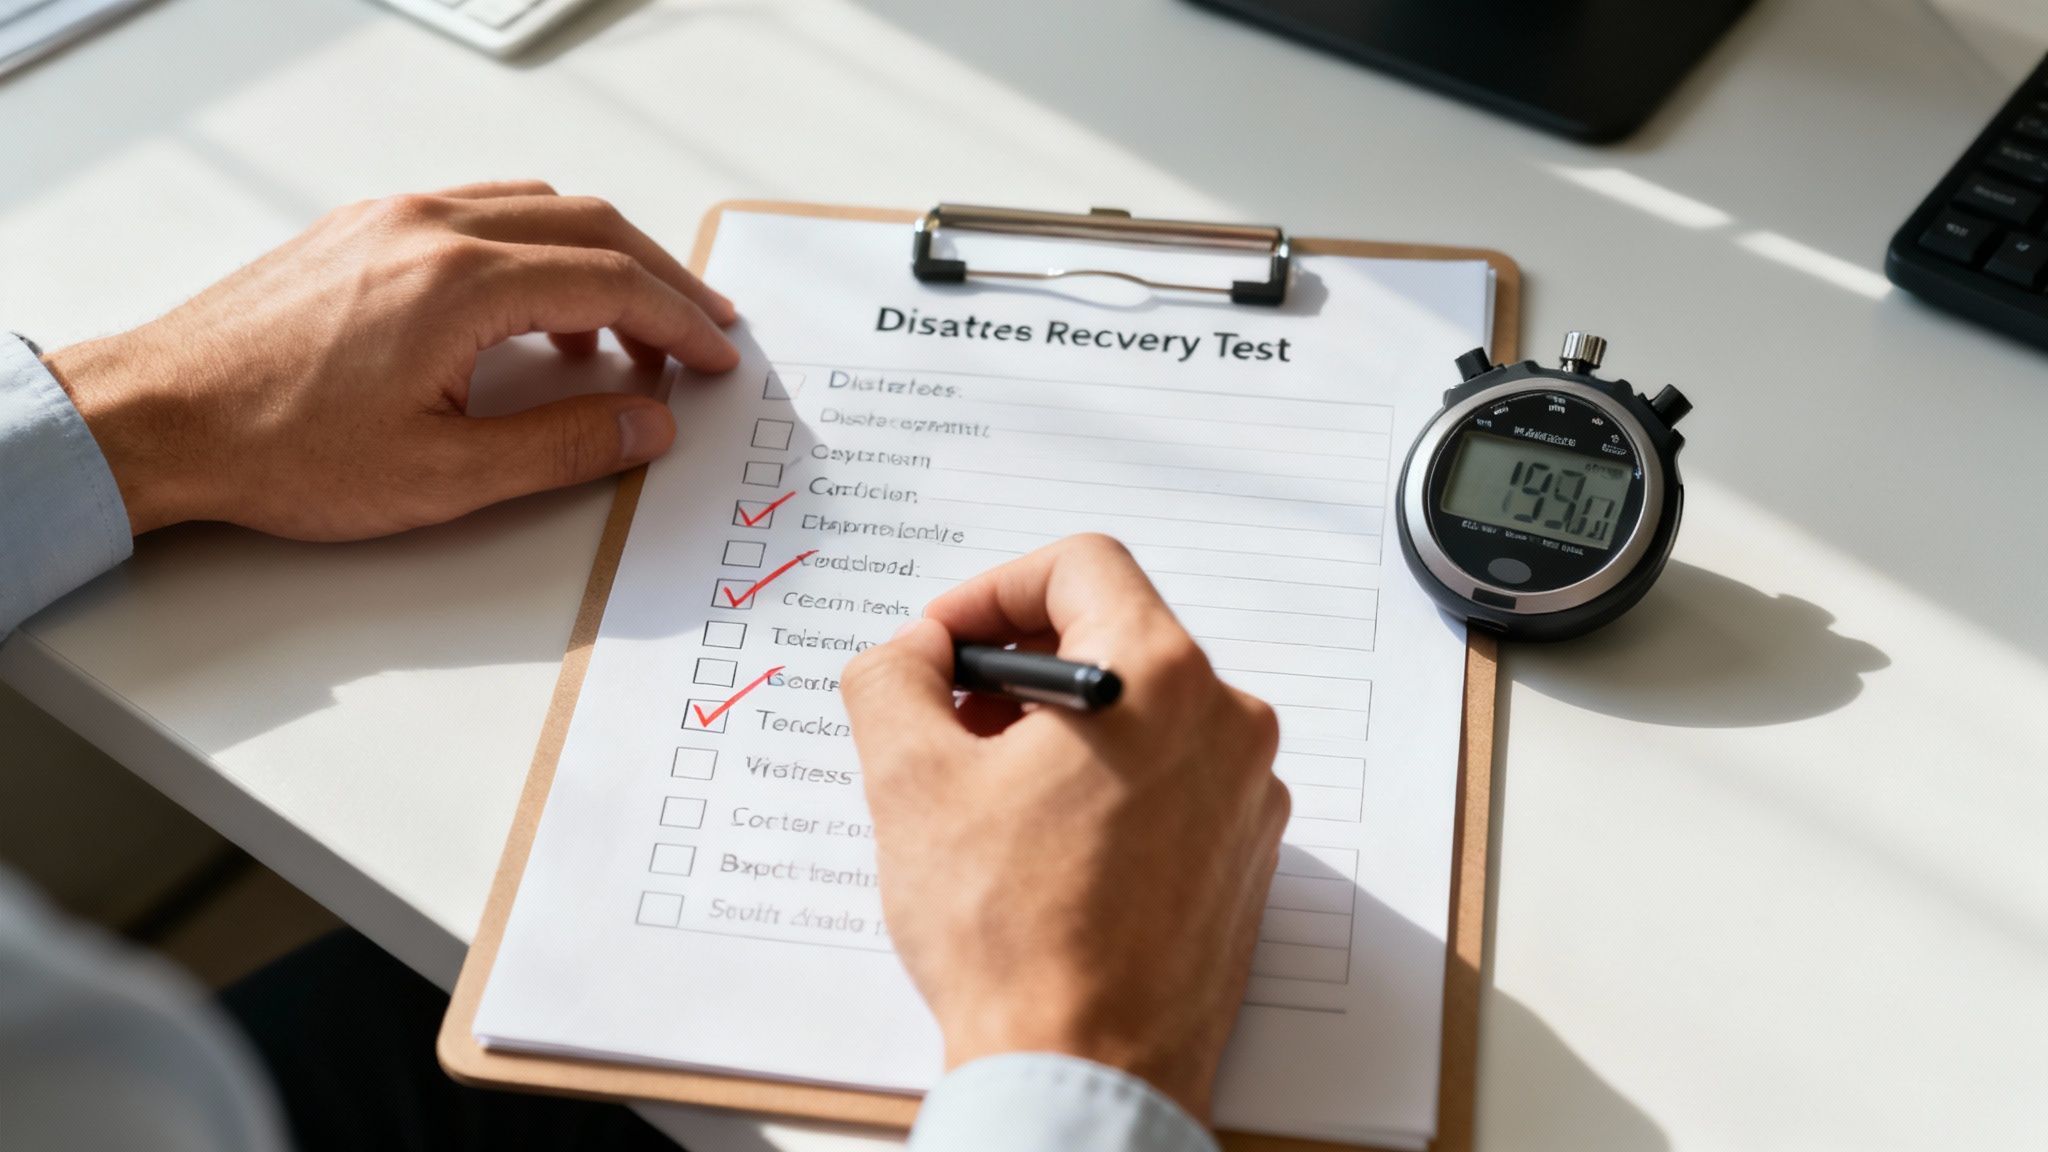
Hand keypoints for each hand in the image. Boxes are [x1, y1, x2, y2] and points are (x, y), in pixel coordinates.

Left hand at [43, 180, 739, 538]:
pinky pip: (479, 213)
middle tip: (702, 330)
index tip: (717, 356)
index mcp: (460, 283)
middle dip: (660, 278)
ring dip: (598, 259)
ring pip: (535, 208)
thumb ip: (563, 447)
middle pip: (588, 224)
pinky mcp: (360, 230)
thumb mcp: (444, 477)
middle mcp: (429, 228)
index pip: (611, 281)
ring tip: (626, 332)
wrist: (158, 417)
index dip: (680, 322)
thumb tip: (647, 424)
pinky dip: (534, 252)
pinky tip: (533, 314)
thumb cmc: (277, 448)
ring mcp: (391, 219)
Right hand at [841, 534, 1288, 1118]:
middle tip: (948, 716)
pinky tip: (1039, 840)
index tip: (945, 644)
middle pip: (1114, 633)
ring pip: (1142, 709)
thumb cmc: (1012, 936)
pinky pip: (1170, 775)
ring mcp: (1245, 794)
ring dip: (1057, 725)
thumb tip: (908, 653)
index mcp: (1160, 677)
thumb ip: (894, 677)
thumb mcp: (910, 781)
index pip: (1081, 564)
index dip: (992, 590)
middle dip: (1018, 662)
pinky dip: (1103, 779)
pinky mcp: (1243, 856)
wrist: (1083, 1071)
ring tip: (985, 788)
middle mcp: (1226, 722)